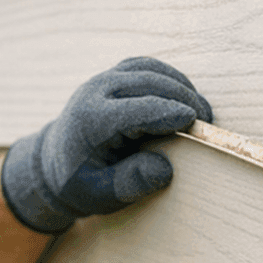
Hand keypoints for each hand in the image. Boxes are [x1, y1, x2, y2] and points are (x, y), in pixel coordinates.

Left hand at [0, 57, 211, 232]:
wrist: (54, 162)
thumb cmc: (80, 183)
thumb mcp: (100, 195)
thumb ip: (130, 182)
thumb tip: (165, 168)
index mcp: (90, 120)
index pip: (134, 110)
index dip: (167, 113)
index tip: (195, 121)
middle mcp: (96, 92)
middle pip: (146, 83)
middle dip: (182, 99)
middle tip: (207, 122)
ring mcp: (105, 79)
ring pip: (149, 69)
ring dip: (179, 86)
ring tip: (200, 111)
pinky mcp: (115, 75)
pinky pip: (147, 67)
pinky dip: (170, 78)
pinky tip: (185, 98)